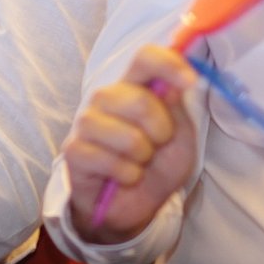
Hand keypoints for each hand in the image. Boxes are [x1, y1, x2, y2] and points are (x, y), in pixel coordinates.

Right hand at [62, 45, 200, 243]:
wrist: (132, 205)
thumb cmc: (155, 165)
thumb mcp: (179, 136)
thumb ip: (176, 107)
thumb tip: (174, 81)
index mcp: (133, 87)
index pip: (144, 58)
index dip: (168, 64)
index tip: (190, 82)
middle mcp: (106, 98)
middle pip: (140, 99)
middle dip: (160, 131)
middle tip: (157, 145)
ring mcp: (86, 122)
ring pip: (128, 136)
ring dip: (142, 158)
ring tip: (137, 162)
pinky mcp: (74, 150)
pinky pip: (110, 161)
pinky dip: (127, 175)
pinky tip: (122, 176)